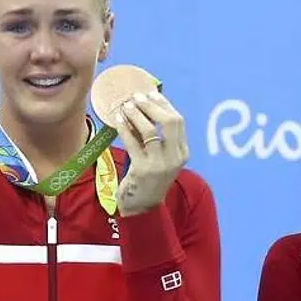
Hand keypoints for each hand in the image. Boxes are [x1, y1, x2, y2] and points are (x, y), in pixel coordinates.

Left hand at [110, 90, 188, 215]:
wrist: (142, 206)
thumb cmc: (149, 177)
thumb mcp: (159, 157)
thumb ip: (156, 137)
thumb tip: (144, 107)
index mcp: (182, 152)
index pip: (178, 121)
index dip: (164, 105)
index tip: (151, 94)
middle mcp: (174, 157)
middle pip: (169, 122)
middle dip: (151, 106)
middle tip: (136, 97)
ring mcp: (159, 164)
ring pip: (149, 131)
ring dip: (136, 114)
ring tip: (125, 106)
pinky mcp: (142, 170)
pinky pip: (133, 143)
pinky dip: (125, 128)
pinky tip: (118, 120)